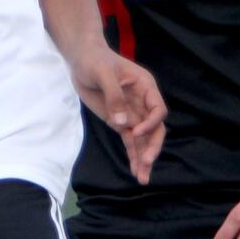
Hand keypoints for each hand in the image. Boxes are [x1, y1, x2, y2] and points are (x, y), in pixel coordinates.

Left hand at [72, 49, 166, 185]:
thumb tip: (122, 123)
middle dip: (152, 147)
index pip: (157, 110)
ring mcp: (132, 114)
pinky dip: (132, 155)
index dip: (150, 124)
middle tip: (146, 163)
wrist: (81, 60)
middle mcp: (143, 103)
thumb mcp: (103, 74)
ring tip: (143, 178)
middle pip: (155, 129)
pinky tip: (135, 171)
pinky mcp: (120, 122)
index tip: (134, 132)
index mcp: (145, 87)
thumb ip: (114, 96)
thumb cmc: (94, 60)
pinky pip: (130, 142)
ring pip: (143, 140)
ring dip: (144, 158)